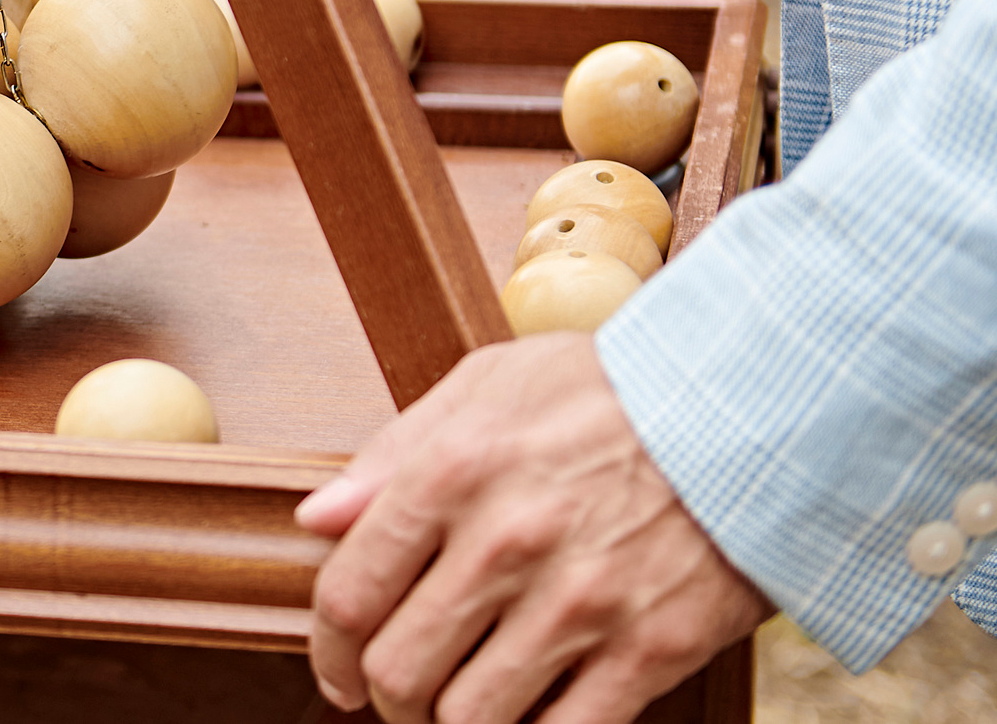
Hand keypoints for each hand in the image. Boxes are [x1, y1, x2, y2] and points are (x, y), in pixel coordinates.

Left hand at [300, 335, 767, 722]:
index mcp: (452, 473)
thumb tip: (319, 519)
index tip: (338, 669)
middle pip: (399, 670)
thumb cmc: (610, 388)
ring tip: (457, 707)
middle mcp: (506, 543)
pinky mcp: (650, 650)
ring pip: (471, 718)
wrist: (756, 407)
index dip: (329, 648)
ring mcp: (580, 603)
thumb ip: (392, 455)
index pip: (349, 594)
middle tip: (397, 694)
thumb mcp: (487, 386)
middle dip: (384, 697)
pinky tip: (529, 719)